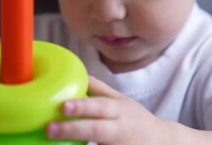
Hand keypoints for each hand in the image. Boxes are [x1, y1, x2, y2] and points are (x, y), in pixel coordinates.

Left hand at [46, 76, 168, 144]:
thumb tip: (76, 74)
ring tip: (53, 141)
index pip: (100, 106)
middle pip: (97, 129)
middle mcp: (120, 129)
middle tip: (49, 128)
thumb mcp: (121, 101)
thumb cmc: (136, 120)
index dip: (83, 106)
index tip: (63, 105)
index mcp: (119, 110)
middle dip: (73, 129)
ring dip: (78, 144)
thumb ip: (100, 90)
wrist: (162, 142)